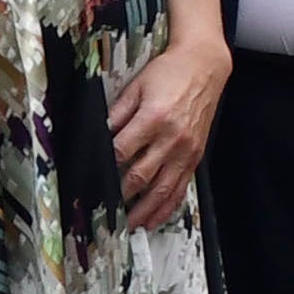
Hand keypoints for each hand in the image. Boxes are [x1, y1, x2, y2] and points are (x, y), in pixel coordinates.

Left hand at [107, 34, 225, 230]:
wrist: (205, 67)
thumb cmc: (168, 73)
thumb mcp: (136, 87)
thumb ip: (117, 114)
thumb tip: (98, 138)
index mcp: (154, 119)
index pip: (121, 151)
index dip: (103, 168)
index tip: (88, 182)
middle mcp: (172, 139)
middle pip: (141, 176)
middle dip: (120, 196)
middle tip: (101, 213)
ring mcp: (187, 150)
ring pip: (163, 188)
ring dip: (144, 210)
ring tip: (127, 225)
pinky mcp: (196, 156)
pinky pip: (181, 187)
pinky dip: (167, 205)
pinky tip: (155, 218)